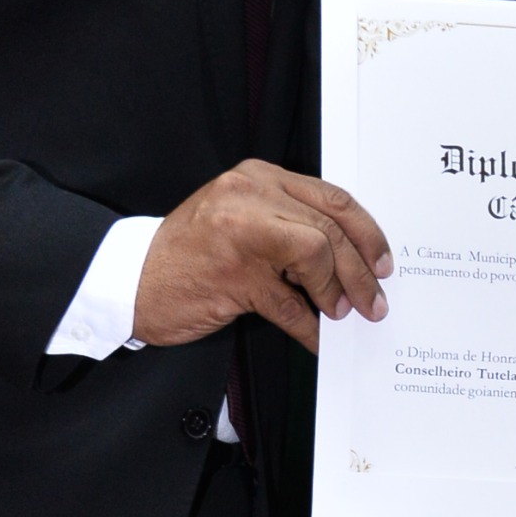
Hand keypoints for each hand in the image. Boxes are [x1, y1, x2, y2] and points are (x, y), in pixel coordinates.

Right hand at [134, 165, 389, 353]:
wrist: (132, 279)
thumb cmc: (190, 253)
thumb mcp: (241, 219)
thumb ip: (289, 223)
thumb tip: (349, 258)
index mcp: (258, 177)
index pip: (332, 198)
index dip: (367, 233)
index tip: (383, 263)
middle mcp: (249, 195)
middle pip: (329, 228)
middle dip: (360, 271)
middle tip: (373, 301)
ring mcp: (240, 234)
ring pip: (315, 254)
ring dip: (337, 292)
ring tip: (341, 314)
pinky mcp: (233, 276)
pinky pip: (289, 304)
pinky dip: (309, 328)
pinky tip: (316, 339)